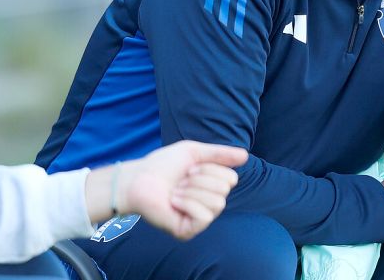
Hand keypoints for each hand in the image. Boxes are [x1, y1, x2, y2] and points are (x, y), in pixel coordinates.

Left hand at [85, 141, 247, 239]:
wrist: (138, 179)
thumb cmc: (162, 166)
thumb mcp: (193, 153)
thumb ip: (219, 154)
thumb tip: (246, 155)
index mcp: (210, 187)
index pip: (231, 179)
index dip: (210, 169)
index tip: (189, 169)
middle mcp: (207, 204)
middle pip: (225, 190)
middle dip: (200, 179)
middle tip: (180, 181)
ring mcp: (198, 219)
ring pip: (217, 203)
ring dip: (191, 191)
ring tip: (175, 191)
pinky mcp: (188, 231)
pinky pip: (204, 217)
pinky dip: (187, 203)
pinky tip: (173, 202)